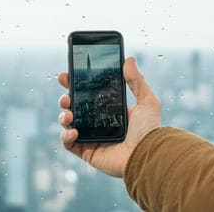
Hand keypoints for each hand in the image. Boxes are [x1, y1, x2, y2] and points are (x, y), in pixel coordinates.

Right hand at [57, 57, 160, 177]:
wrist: (147, 155)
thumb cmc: (150, 130)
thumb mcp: (146, 100)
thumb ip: (136, 80)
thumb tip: (128, 59)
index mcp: (111, 110)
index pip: (89, 95)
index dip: (76, 85)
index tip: (66, 76)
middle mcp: (99, 123)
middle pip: (75, 108)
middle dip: (65, 100)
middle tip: (66, 97)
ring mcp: (92, 138)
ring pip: (68, 124)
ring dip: (63, 116)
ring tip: (69, 114)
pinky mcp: (87, 152)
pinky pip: (69, 144)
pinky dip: (65, 137)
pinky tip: (73, 131)